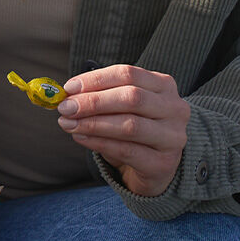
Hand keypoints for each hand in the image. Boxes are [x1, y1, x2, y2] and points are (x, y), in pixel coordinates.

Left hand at [57, 64, 189, 195]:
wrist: (156, 166)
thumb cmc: (135, 129)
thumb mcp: (122, 106)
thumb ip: (100, 96)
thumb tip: (68, 95)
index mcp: (164, 85)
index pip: (128, 74)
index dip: (96, 79)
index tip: (69, 87)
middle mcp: (174, 108)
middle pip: (131, 98)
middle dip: (93, 102)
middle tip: (65, 107)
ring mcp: (172, 137)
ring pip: (129, 126)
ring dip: (92, 123)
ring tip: (68, 123)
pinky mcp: (163, 163)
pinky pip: (126, 151)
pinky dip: (98, 143)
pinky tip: (80, 137)